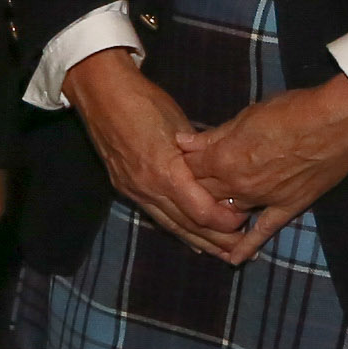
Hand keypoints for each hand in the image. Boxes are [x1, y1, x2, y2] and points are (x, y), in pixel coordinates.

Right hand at [63, 49, 249, 260]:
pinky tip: (191, 240)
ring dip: (198, 241)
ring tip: (221, 254)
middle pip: (188, 225)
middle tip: (242, 251)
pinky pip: (155, 216)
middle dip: (217, 240)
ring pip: (171, 225)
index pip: (201, 212)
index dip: (225, 221)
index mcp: (166, 172)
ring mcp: (134, 190)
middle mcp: (149, 188)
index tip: (246, 220)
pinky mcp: (125, 188)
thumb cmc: (145, 102)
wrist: (101, 94)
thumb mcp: (179, 125)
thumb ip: (197, 155)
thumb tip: (217, 173)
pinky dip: (177, 229)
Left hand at [176, 77, 347, 264]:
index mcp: (223, 158)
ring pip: (227, 212)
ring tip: (206, 212)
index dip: (184, 163)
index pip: (189, 168)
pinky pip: (263, 230)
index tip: (183, 160)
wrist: (336, 123)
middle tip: (192, 184)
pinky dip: (247, 245)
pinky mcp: (287, 206)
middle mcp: (237, 184)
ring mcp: (262, 198)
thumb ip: (212, 136)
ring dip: (216, 212)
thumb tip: (181, 141)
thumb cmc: (291, 111)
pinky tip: (234, 259)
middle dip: (195, 188)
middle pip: (203, 193)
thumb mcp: (245, 117)